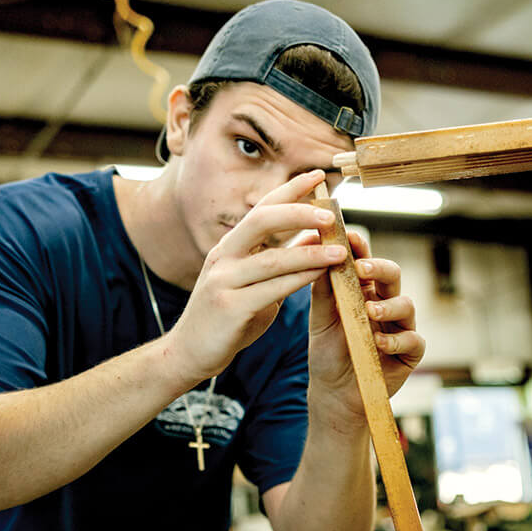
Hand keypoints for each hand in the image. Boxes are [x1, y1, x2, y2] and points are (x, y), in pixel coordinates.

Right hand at [163, 171, 347, 388]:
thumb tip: (315, 236)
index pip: (262, 208)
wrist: (191, 354)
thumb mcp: (257, 286)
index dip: (290, 190)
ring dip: (309, 253)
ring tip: (340, 251)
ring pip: (271, 259)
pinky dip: (299, 280)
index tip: (319, 176)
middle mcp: (223, 257)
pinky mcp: (229, 308)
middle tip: (331, 215)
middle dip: (298, 212)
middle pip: (260, 221)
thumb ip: (282, 263)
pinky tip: (321, 276)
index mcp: (229, 247)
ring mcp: (223, 282)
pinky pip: (271, 290)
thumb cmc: (228, 319)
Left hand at [306, 227, 424, 423]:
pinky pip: (412, 339)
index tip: (349, 236)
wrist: (334, 393)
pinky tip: (379, 342)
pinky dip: (396, 339)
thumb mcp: (320, 319)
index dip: (361, 247)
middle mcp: (385, 303)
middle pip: (393, 275)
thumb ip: (322, 288)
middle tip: (362, 268)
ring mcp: (400, 326)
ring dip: (388, 306)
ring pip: (407, 304)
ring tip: (369, 312)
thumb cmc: (328, 353)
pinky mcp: (410, 352)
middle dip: (379, 268)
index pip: (366, 261)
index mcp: (363, 291)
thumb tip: (317, 251)